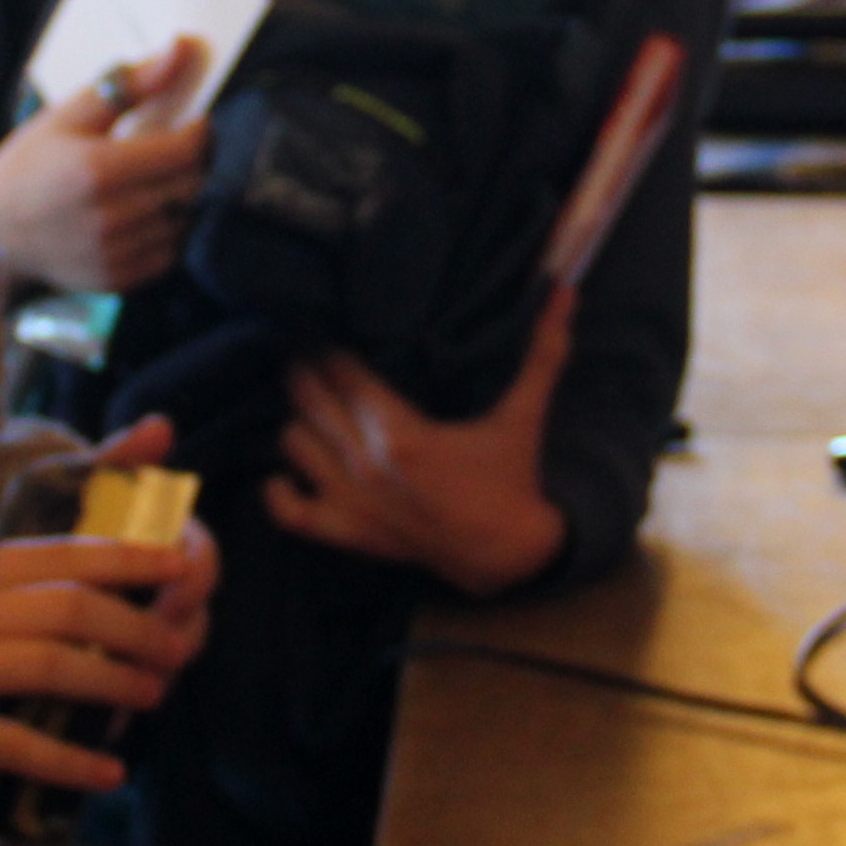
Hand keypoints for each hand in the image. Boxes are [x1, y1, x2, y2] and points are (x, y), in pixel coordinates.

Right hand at [0, 36, 211, 295]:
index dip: (199, 133)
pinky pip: (168, 252)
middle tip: (169, 152)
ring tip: (148, 184)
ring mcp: (115, 254)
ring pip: (183, 219)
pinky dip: (164, 232)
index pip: (186, 151)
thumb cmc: (31, 165)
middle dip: (189, 164)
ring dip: (177, 199)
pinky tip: (136, 215)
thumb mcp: (69, 114)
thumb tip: (183, 47)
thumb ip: (132, 83)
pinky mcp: (118, 280)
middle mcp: (111, 217)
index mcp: (99, 169)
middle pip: (190, 185)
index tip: (192, 123)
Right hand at [0, 426, 218, 793]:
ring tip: (155, 692)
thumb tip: (164, 425)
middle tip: (179, 650)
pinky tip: (114, 773)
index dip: (132, 559)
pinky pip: (12, 745)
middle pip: (70, 611)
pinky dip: (67, 761)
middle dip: (138, 629)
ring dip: (114, 682)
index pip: (68, 555)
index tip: (184, 564)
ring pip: (48, 668)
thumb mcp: (20, 533)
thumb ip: (95, 477)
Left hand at [268, 292, 574, 595]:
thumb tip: (567, 292)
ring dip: (296, 416)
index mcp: (401, 434)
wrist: (507, 554)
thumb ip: (541, 351)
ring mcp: (351, 503)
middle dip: (303, 368)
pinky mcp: (347, 534)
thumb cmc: (512, 478)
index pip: (343, 375)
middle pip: (310, 400)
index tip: (322, 322)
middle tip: (303, 346)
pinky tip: (282, 468)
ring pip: (294, 443)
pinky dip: (278, 489)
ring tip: (303, 394)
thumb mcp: (523, 414)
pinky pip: (289, 512)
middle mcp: (366, 467)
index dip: (327, 346)